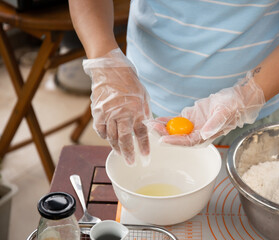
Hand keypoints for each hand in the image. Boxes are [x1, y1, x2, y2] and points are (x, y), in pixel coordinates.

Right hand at [83, 48, 151, 164]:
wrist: (110, 68)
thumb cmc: (129, 82)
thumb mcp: (143, 96)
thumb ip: (144, 113)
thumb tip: (147, 128)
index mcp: (135, 109)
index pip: (141, 133)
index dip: (144, 147)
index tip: (145, 157)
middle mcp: (121, 113)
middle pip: (125, 138)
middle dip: (128, 153)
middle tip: (131, 162)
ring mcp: (107, 113)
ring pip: (111, 136)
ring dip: (116, 147)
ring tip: (121, 154)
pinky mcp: (97, 111)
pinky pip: (100, 129)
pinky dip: (105, 136)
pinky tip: (109, 140)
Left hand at [146, 72, 264, 145]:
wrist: (235, 99)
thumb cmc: (232, 107)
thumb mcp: (224, 113)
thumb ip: (214, 124)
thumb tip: (204, 134)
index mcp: (205, 137)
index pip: (187, 142)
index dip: (174, 141)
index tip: (162, 139)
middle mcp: (197, 134)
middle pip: (177, 137)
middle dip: (163, 133)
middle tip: (150, 127)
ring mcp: (192, 126)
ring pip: (174, 129)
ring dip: (162, 127)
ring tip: (149, 123)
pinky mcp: (190, 118)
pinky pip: (175, 121)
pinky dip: (166, 120)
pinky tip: (156, 118)